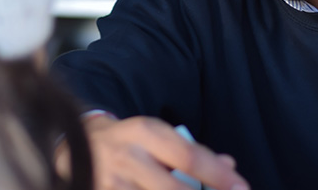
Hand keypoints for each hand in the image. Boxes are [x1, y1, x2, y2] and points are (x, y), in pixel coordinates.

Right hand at [57, 113, 249, 189]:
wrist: (75, 144)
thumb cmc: (130, 142)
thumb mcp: (159, 137)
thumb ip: (192, 152)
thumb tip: (229, 166)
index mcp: (146, 133)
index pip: (189, 156)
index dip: (218, 175)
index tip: (242, 187)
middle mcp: (127, 157)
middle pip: (174, 189)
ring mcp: (111, 184)